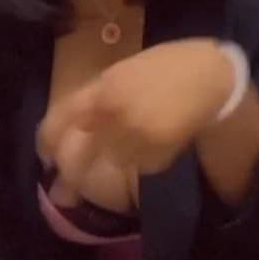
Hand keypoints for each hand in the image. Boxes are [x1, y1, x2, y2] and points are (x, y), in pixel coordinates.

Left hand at [37, 39, 233, 183]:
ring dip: (112, 163)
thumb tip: (76, 123)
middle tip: (63, 194)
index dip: (48, 142)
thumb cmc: (168, 65)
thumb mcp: (124, 71)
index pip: (61, 122)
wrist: (212, 76)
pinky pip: (139, 166)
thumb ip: (98, 96)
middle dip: (69, 178)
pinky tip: (154, 143)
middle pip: (79, 158)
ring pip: (111, 163)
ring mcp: (136, 139)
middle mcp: (114, 118)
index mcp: (103, 91)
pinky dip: (141, 161)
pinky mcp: (158, 156)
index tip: (46, 156)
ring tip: (128, 151)